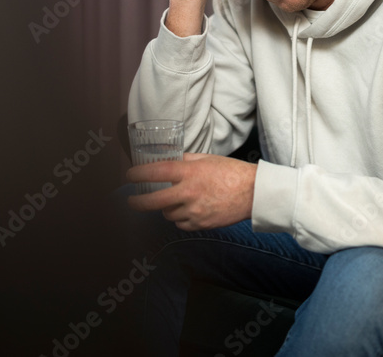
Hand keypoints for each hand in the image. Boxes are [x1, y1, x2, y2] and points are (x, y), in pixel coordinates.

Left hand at [126, 153, 256, 230]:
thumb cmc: (232, 172)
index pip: (156, 172)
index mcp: (190, 172)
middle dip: (137, 202)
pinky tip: (189, 210)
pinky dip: (181, 218)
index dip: (138, 174)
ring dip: (167, 208)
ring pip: (167, 214)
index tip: (130, 175)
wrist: (253, 192)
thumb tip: (168, 158)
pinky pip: (181, 224)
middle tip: (131, 201)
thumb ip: (186, 160)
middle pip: (153, 201)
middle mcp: (189, 192)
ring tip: (176, 201)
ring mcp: (194, 210)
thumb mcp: (207, 159)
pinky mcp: (201, 223)